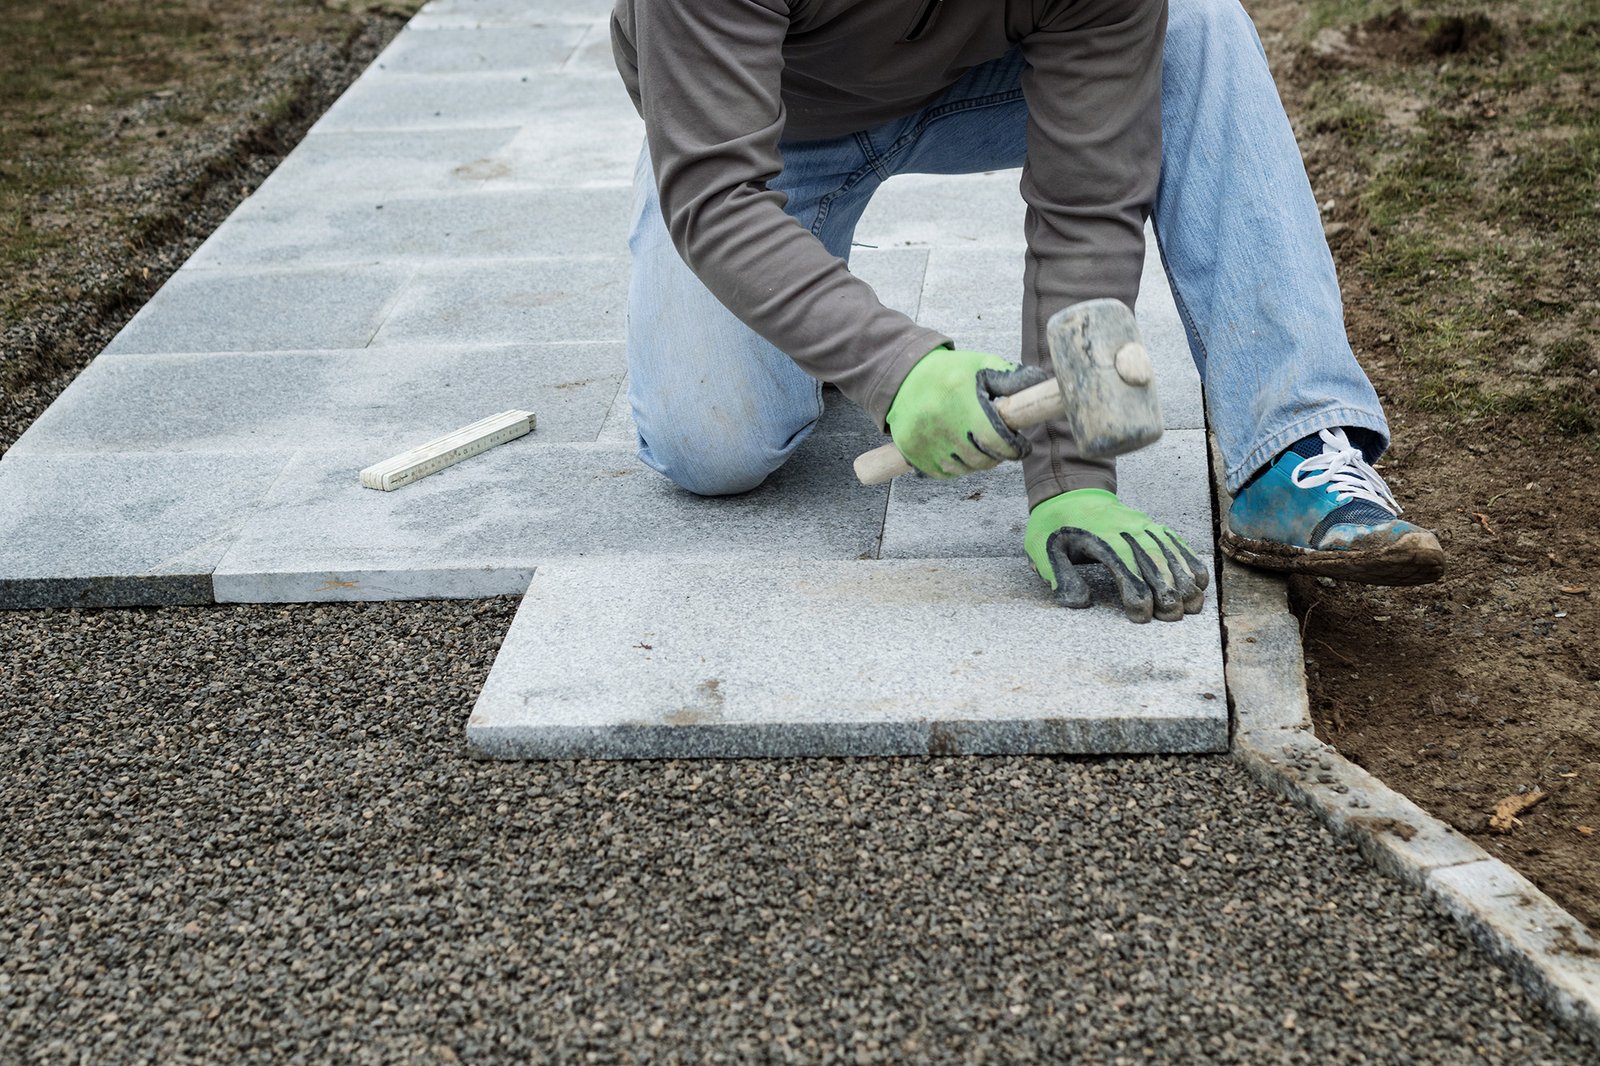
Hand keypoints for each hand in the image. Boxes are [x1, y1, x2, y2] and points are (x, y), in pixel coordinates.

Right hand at [885, 349, 1047, 477]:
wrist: (903, 376)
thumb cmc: (949, 372)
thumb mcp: (981, 365)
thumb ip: (1010, 377)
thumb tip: (1038, 385)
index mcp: (962, 403)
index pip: (996, 441)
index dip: (1014, 449)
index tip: (1021, 447)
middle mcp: (941, 426)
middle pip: (981, 459)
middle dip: (997, 455)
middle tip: (1001, 445)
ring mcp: (925, 442)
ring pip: (963, 468)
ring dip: (978, 462)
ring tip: (980, 446)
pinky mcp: (912, 453)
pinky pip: (944, 473)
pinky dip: (957, 467)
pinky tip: (960, 451)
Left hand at [1025, 489, 1208, 622]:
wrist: (1069, 491)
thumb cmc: (1055, 526)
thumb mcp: (1043, 550)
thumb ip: (1060, 577)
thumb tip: (1080, 603)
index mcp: (1100, 539)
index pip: (1126, 568)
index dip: (1137, 595)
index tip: (1141, 616)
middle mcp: (1126, 531)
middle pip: (1155, 562)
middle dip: (1169, 592)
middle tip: (1173, 617)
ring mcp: (1142, 526)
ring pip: (1171, 553)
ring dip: (1185, 580)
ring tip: (1193, 606)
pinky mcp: (1151, 525)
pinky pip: (1176, 542)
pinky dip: (1190, 560)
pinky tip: (1199, 581)